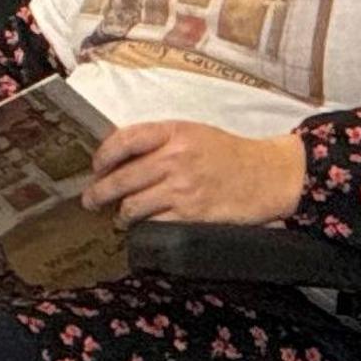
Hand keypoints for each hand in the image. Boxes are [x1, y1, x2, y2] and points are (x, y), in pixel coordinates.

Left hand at [83, 119, 306, 227]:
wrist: (270, 175)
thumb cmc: (229, 154)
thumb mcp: (193, 134)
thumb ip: (158, 141)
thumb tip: (117, 156)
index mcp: (173, 133)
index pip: (122, 140)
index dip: (102, 156)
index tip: (96, 167)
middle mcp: (175, 158)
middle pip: (120, 178)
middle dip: (98, 193)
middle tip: (90, 200)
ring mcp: (183, 188)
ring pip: (132, 205)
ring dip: (120, 215)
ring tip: (119, 217)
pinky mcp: (192, 214)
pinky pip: (154, 223)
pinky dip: (143, 227)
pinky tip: (143, 226)